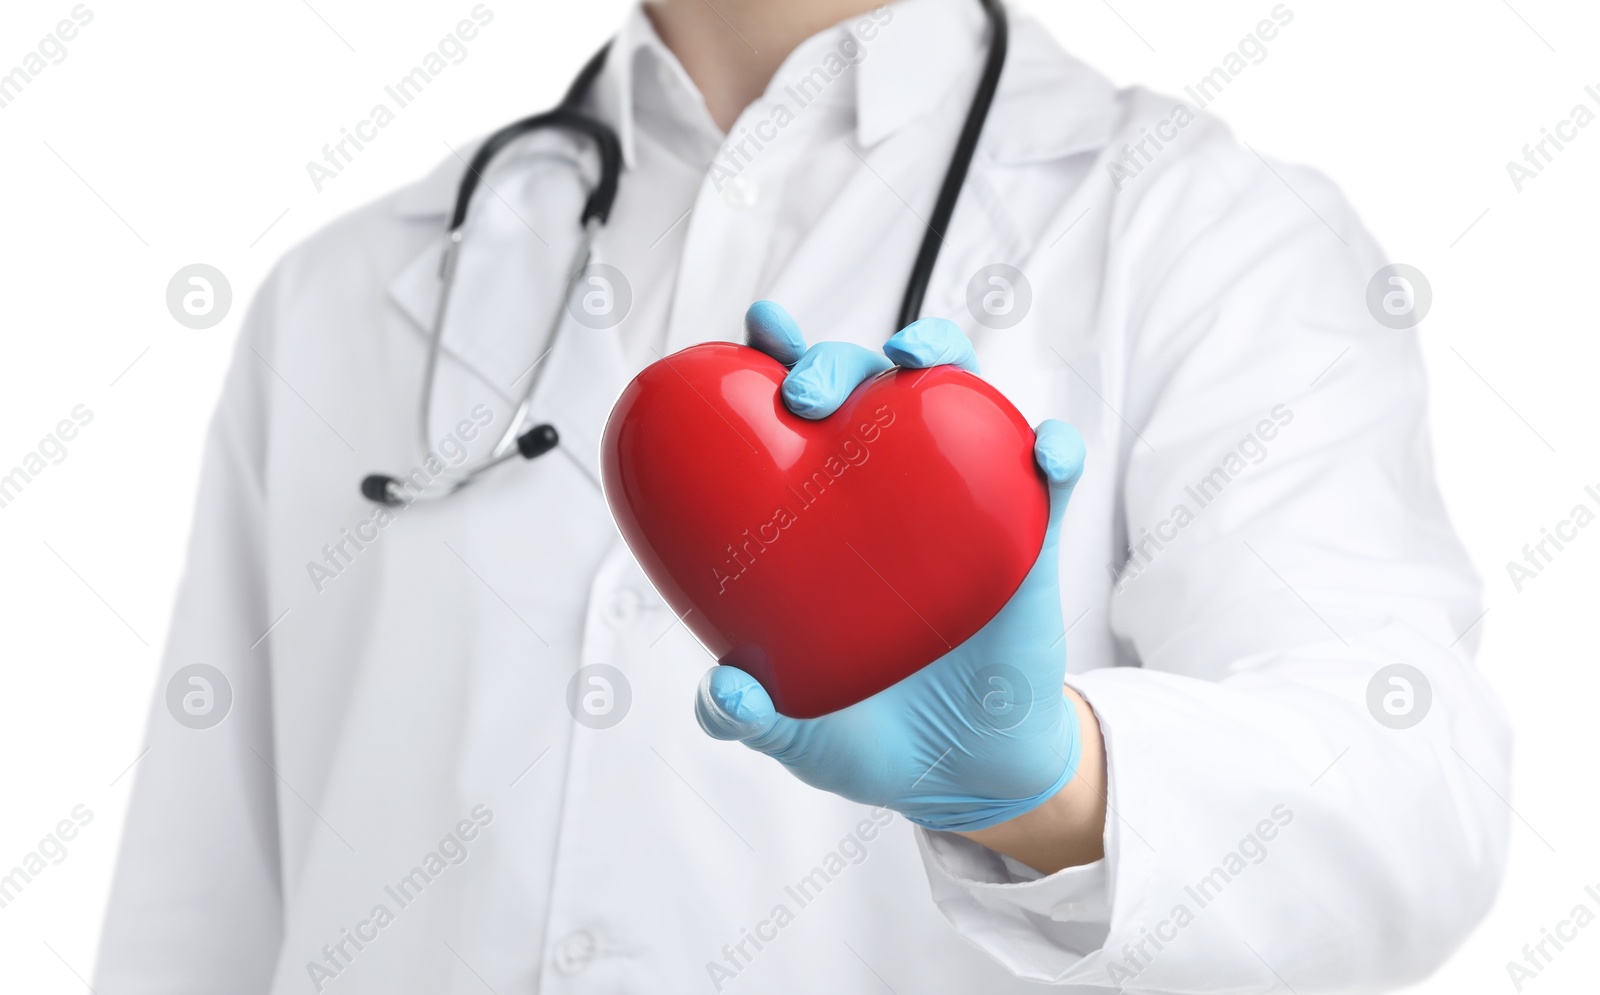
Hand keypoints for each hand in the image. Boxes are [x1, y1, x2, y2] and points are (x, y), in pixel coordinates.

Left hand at [696, 302, 1100, 854]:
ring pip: (962, 399)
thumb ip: (752, 719)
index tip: (760, 326)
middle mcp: (891, 498)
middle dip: (839, 361)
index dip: (782, 359)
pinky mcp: (1029, 544)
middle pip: (868, 389)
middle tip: (810, 395)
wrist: (964, 774)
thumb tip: (724, 689)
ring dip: (945, 357)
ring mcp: (963, 510)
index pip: (799, 419)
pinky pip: (1048, 482)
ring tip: (919, 359)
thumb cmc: (870, 734)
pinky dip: (1053, 452)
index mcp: (826, 522)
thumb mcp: (800, 734)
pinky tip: (1043, 450)